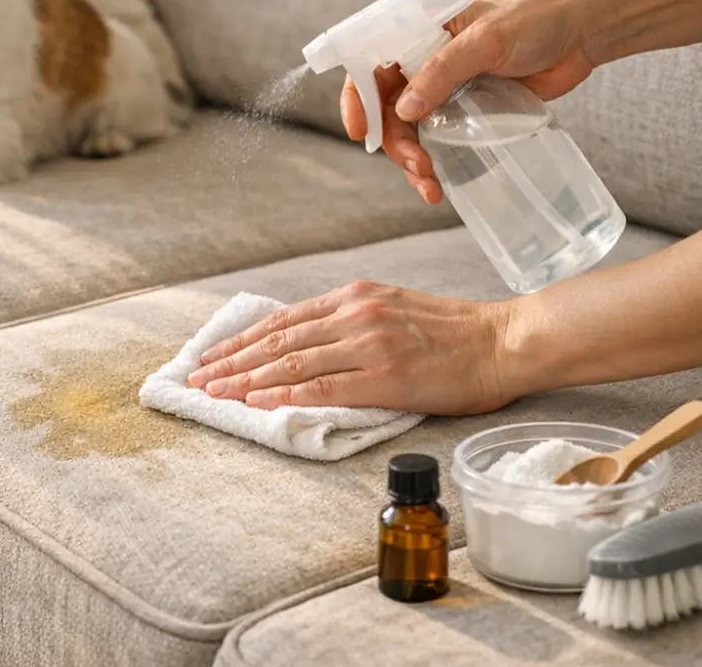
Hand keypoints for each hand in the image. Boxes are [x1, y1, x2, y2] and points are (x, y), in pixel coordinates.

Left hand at [186, 281, 512, 416]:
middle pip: (279, 340)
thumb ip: (352, 321)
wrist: (503, 341)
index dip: (244, 340)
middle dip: (232, 360)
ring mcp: (369, 343)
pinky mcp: (386, 376)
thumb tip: (310, 344)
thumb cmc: (453, 331)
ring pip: (292, 362)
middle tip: (198, 378)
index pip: (284, 319)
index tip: (214, 356)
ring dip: (246, 380)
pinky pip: (323, 388)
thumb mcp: (393, 309)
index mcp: (356, 296)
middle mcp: (355, 313)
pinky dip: (284, 396)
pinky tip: (257, 404)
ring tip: (214, 393)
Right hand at [341, 0, 596, 202]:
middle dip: (395, 142)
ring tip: (430, 186)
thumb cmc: (535, 18)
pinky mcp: (467, 109)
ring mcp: (445, 87)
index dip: (359, 99)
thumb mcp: (486, 40)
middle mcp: (424, 60)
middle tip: (417, 167)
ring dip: (412, 159)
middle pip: (388, 107)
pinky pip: (439, 139)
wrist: (584, 29)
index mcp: (418, 31)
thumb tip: (403, 112)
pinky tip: (440, 182)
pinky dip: (435, 162)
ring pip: (411, 130)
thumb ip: (442, 71)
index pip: (370, 64)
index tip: (360, 131)